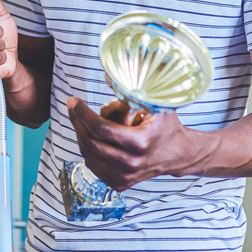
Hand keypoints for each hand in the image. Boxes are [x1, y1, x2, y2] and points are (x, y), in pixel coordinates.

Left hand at [66, 97, 203, 190]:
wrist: (179, 154)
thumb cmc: (167, 126)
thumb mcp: (158, 105)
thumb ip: (140, 91)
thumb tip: (123, 68)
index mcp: (140, 143)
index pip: (101, 128)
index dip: (82, 113)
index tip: (74, 101)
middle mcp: (131, 163)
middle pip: (90, 142)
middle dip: (77, 121)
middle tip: (72, 107)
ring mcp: (125, 176)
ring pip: (88, 154)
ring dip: (80, 134)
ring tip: (81, 119)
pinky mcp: (120, 183)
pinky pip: (93, 165)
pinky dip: (88, 149)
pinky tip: (90, 136)